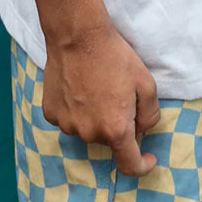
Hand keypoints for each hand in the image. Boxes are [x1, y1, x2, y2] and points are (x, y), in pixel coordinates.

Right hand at [41, 24, 161, 176]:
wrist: (78, 36)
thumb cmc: (115, 58)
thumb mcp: (147, 84)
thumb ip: (150, 115)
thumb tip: (141, 129)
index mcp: (115, 130)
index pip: (129, 164)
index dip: (142, 165)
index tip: (148, 158)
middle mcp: (88, 133)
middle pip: (109, 140)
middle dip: (118, 124)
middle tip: (119, 94)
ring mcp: (67, 125)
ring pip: (88, 129)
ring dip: (96, 117)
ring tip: (97, 87)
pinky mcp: (51, 113)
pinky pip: (70, 119)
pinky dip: (77, 110)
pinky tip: (79, 87)